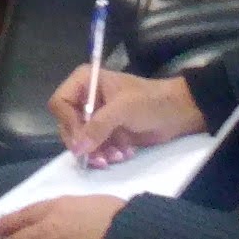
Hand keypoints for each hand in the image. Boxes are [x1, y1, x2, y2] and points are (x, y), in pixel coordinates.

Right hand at [47, 63, 201, 165]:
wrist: (179, 112)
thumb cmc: (151, 101)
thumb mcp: (123, 109)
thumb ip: (98, 126)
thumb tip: (76, 148)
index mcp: (85, 80)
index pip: (60, 103)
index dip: (68, 124)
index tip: (82, 142)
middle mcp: (86, 97)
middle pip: (68, 125)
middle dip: (85, 143)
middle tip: (99, 158)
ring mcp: (95, 116)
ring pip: (81, 141)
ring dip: (97, 152)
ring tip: (116, 157)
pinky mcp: (106, 132)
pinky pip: (95, 148)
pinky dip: (107, 154)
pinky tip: (124, 154)